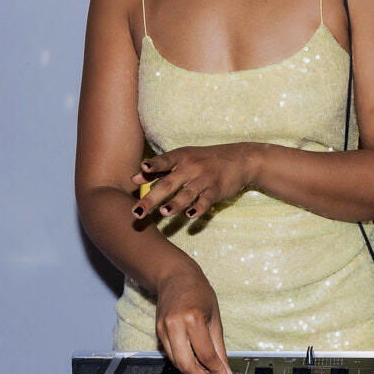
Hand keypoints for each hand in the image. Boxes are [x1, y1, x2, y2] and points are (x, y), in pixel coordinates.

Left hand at [130, 144, 256, 220]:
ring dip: (175, 203)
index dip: (153, 165)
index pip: (164, 161)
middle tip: (137, 212)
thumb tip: (133, 179)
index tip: (142, 168)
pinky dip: (199, 208)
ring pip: (187, 193)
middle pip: (169, 183)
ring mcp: (204, 179)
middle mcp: (191, 167)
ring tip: (164, 212)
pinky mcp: (217, 190)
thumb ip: (158, 169)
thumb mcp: (182, 159)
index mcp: (180, 157)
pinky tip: (190, 216)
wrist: (239, 159)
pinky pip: (206, 200)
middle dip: (152, 198)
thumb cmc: (204, 159)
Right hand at [155, 268, 233, 373]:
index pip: (206, 355)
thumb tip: (225, 371)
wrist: (175, 276)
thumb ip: (219, 348)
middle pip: (187, 364)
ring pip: (176, 363)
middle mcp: (176, 324)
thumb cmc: (198, 292)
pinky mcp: (158, 332)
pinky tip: (195, 364)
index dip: (217, 371)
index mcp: (194, 318)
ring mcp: (164, 329)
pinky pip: (171, 355)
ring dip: (193, 373)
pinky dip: (183, 363)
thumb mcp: (215, 317)